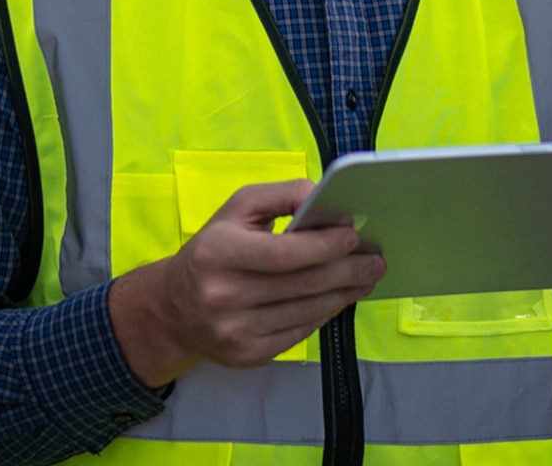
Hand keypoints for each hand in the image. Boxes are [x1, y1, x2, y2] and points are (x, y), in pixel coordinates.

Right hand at [108, 179, 383, 387]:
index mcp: (219, 253)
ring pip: (307, 312)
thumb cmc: (213, 248)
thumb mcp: (238, 208)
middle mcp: (224, 296)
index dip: (325, 245)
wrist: (174, 308)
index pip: (284, 253)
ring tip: (366, 278)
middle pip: (303, 284)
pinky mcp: (247, 355)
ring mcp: (235, 332)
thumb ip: (282, 195)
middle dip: (348, 271)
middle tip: (376, 261)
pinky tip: (339, 298)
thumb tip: (325, 197)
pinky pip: (300, 333)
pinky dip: (325, 314)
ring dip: (344, 294)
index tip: (355, 235)